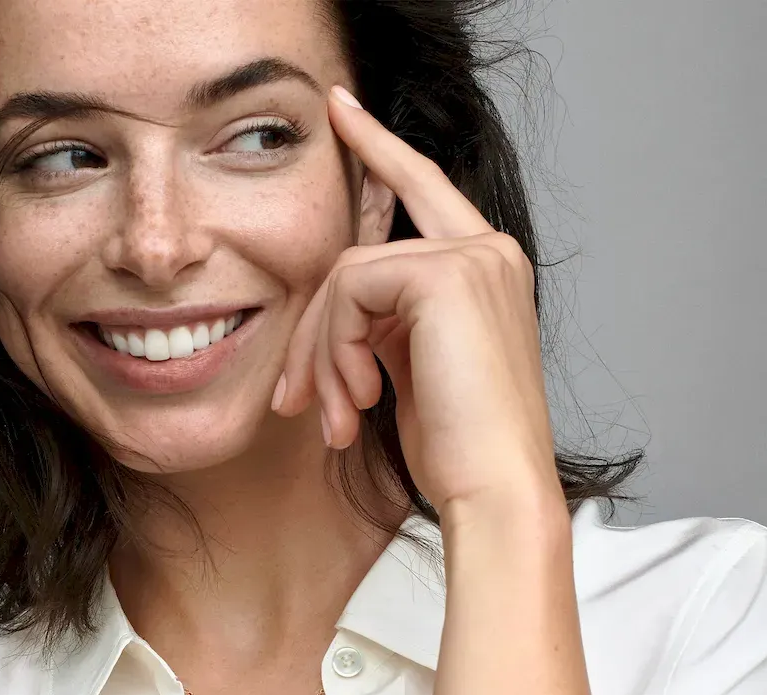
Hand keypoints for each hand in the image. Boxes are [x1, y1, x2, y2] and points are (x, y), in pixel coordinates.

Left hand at [272, 86, 562, 517]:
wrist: (494, 489)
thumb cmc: (458, 448)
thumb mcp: (413, 373)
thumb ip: (383, 326)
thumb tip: (337, 322)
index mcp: (483, 271)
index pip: (422, 191)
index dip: (379, 148)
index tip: (338, 113)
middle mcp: (486, 251)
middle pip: (357, 256)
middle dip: (314, 330)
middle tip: (291, 401)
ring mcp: (471, 257)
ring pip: (344, 278)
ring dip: (323, 357)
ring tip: (336, 419)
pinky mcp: (447, 274)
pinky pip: (350, 292)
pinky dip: (336, 352)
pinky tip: (358, 404)